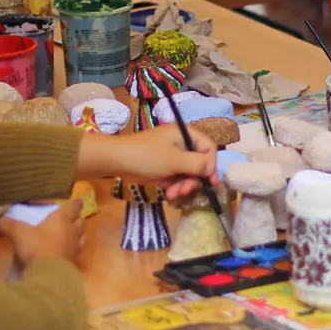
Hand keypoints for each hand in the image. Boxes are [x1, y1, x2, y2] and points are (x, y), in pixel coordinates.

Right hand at [0, 200, 84, 267]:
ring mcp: (75, 249)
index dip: (75, 203)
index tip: (79, 200)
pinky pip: (76, 254)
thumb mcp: (18, 232)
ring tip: (73, 234)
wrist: (49, 275)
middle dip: (77, 219)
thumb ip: (8, 224)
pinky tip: (67, 253)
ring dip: (78, 235)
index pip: (72, 208)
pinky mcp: (73, 264)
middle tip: (74, 217)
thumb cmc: (36, 247)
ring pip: (81, 238)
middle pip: (80, 222)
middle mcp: (72, 232)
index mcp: (61, 219)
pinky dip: (72, 251)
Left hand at [76, 124, 218, 201]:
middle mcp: (181, 143)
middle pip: (198, 163)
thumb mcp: (175, 160)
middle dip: (193, 179)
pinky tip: (168, 195)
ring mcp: (171, 156)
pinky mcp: (163, 167)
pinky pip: (176, 178)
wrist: (117, 161)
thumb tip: (213, 168)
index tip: (211, 182)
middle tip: (185, 190)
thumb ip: (197, 164)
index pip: (208, 147)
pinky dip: (174, 187)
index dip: (211, 165)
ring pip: (187, 173)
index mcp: (185, 134)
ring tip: (173, 194)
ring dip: (183, 186)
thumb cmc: (147, 156)